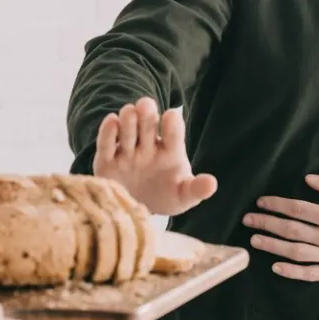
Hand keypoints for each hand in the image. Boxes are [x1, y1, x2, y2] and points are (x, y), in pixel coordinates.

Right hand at [93, 96, 217, 215]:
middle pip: (148, 123)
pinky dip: (107, 132)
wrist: (137, 213)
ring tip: (129, 113)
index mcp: (170, 150)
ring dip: (128, 120)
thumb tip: (212, 184)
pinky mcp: (106, 161)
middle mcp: (148, 146)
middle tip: (146, 106)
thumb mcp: (183, 196)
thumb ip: (196, 189)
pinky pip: (106, 144)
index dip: (172, 124)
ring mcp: (127, 151)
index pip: (173, 132)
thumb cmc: (166, 197)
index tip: (171, 117)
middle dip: (147, 113)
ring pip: (127, 129)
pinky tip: (111, 121)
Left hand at [242, 174, 318, 281]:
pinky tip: (275, 267)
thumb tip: (308, 178)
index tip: (261, 202)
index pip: (298, 209)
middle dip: (266, 224)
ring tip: (254, 241)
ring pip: (296, 252)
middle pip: (291, 230)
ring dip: (272, 246)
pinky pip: (311, 274)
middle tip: (247, 220)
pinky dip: (292, 272)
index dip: (276, 205)